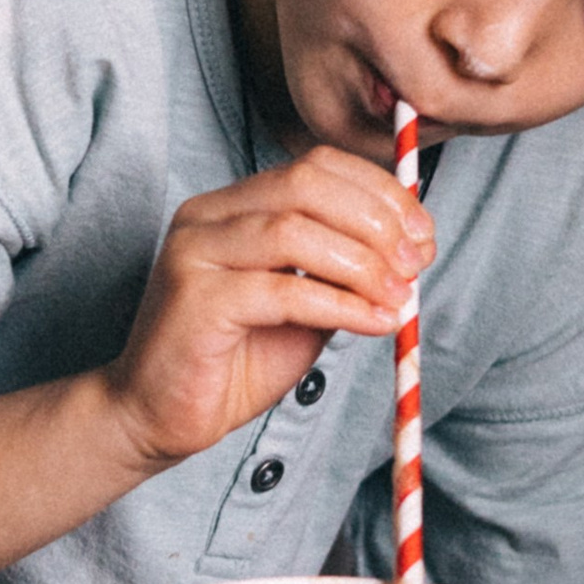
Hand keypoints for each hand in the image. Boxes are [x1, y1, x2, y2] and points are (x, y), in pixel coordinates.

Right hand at [102, 146, 434, 472]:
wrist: (160, 416)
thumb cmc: (232, 361)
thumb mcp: (304, 306)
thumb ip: (342, 271)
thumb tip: (410, 250)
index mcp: (231, 206)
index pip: (315, 167)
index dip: (378, 193)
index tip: (423, 235)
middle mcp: (207, 215)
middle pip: (306, 185)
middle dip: (375, 221)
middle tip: (416, 264)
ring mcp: (194, 252)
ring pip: (295, 230)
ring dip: (363, 263)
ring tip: (399, 298)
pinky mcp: (195, 299)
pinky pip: (283, 289)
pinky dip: (340, 304)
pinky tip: (374, 322)